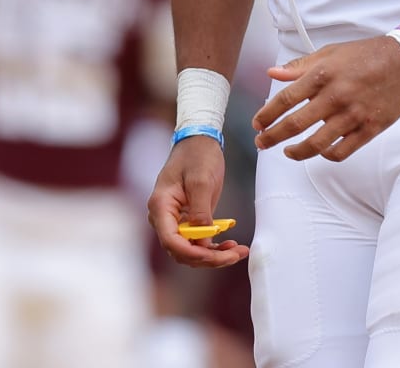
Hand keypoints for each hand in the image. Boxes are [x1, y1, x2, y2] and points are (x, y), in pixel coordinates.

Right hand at [147, 136, 246, 268]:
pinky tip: (231, 246)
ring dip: (214, 255)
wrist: (198, 141)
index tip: (215, 256)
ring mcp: (176, 220)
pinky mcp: (188, 220)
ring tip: (238, 251)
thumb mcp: (201, 181)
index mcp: (161, 206)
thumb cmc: (197, 155)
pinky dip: (214, 247)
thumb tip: (202, 241)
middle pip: (182, 250)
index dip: (192, 253)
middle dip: (208, 258)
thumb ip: (200, 212)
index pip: (170, 240)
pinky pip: (198, 241)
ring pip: (191, 250)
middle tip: (235, 254)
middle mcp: (164, 217)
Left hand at [252, 35, 399, 161]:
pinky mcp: (370, 128)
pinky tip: (321, 151)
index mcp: (323, 74)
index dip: (267, 114)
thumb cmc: (366, 54)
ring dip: (297, 152)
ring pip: (317, 143)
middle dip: (273, 137)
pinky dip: (327, 155)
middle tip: (261, 143)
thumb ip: (300, 66)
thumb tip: (272, 73)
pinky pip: (343, 150)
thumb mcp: (330, 52)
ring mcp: (353, 114)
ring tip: (288, 152)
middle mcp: (336, 96)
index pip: (286, 99)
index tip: (257, 124)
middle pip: (296, 124)